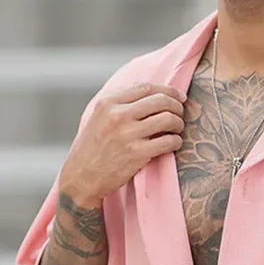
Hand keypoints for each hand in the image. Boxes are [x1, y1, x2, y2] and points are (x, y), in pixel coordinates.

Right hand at [59, 82, 186, 206]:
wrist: (82, 176)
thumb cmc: (93, 148)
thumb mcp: (99, 117)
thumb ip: (119, 104)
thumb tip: (150, 93)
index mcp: (109, 102)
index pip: (146, 88)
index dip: (167, 91)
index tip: (178, 96)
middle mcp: (118, 115)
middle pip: (160, 101)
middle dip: (177, 106)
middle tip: (181, 113)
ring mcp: (128, 134)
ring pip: (168, 119)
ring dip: (178, 123)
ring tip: (177, 129)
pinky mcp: (138, 153)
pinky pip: (168, 141)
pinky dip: (176, 141)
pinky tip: (174, 143)